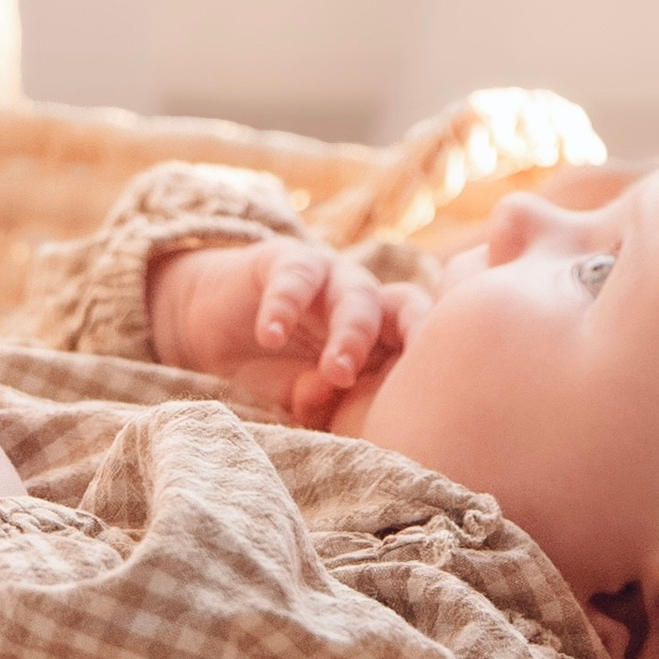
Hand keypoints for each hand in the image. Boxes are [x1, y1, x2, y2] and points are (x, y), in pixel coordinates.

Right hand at [146, 236, 419, 427]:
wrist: (216, 331)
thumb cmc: (275, 372)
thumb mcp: (301, 396)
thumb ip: (319, 399)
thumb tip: (330, 394)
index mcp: (383, 338)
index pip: (423, 340)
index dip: (436, 358)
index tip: (442, 397)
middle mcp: (366, 303)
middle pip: (399, 314)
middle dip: (398, 347)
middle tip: (378, 391)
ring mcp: (331, 278)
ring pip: (356, 294)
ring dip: (350, 333)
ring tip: (335, 372)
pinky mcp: (288, 259)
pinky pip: (296, 276)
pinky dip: (284, 306)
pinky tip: (269, 335)